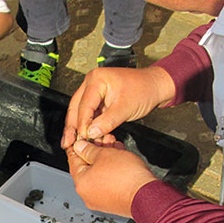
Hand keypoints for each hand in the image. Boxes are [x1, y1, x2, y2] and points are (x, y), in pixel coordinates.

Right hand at [61, 66, 175, 148]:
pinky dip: (88, 124)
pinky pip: (90, 112)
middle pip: (76, 107)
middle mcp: (92, 82)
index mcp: (97, 79)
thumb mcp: (125, 108)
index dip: (82, 124)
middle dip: (72, 126)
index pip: (84, 105)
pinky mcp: (100, 97)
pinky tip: (86, 136)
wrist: (156, 86)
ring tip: (72, 142)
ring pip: (80, 110)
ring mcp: (95, 89)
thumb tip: (91, 133)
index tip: (82, 138)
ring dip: (78, 127)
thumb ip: (107, 121)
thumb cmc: (144, 90)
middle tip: (67, 143)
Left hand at [66, 139, 156, 217]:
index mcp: (81, 184)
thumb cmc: (127, 177)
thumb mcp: (104, 154)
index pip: (73, 160)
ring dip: (106, 160)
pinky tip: (120, 160)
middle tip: (103, 140)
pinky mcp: (114, 202)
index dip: (78, 146)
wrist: (147, 196)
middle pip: (88, 167)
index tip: (82, 140)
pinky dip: (112, 171)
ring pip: (100, 174)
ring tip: (115, 148)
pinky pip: (108, 183)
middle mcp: (88, 195)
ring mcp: (101, 200)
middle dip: (96, 151)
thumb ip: (89, 150)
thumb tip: (80, 147)